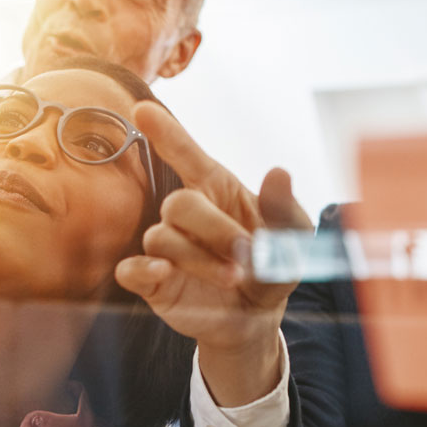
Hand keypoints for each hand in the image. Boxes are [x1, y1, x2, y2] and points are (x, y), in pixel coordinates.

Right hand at [114, 103, 312, 406]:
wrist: (256, 318)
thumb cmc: (272, 267)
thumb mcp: (294, 239)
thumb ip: (286, 209)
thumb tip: (279, 172)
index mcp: (218, 191)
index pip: (187, 154)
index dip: (166, 132)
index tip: (143, 107)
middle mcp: (187, 214)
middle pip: (179, 203)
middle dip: (213, 228)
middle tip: (245, 253)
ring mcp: (167, 246)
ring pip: (162, 237)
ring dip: (199, 259)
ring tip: (232, 277)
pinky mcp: (153, 280)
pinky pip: (132, 268)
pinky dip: (144, 269)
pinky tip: (165, 273)